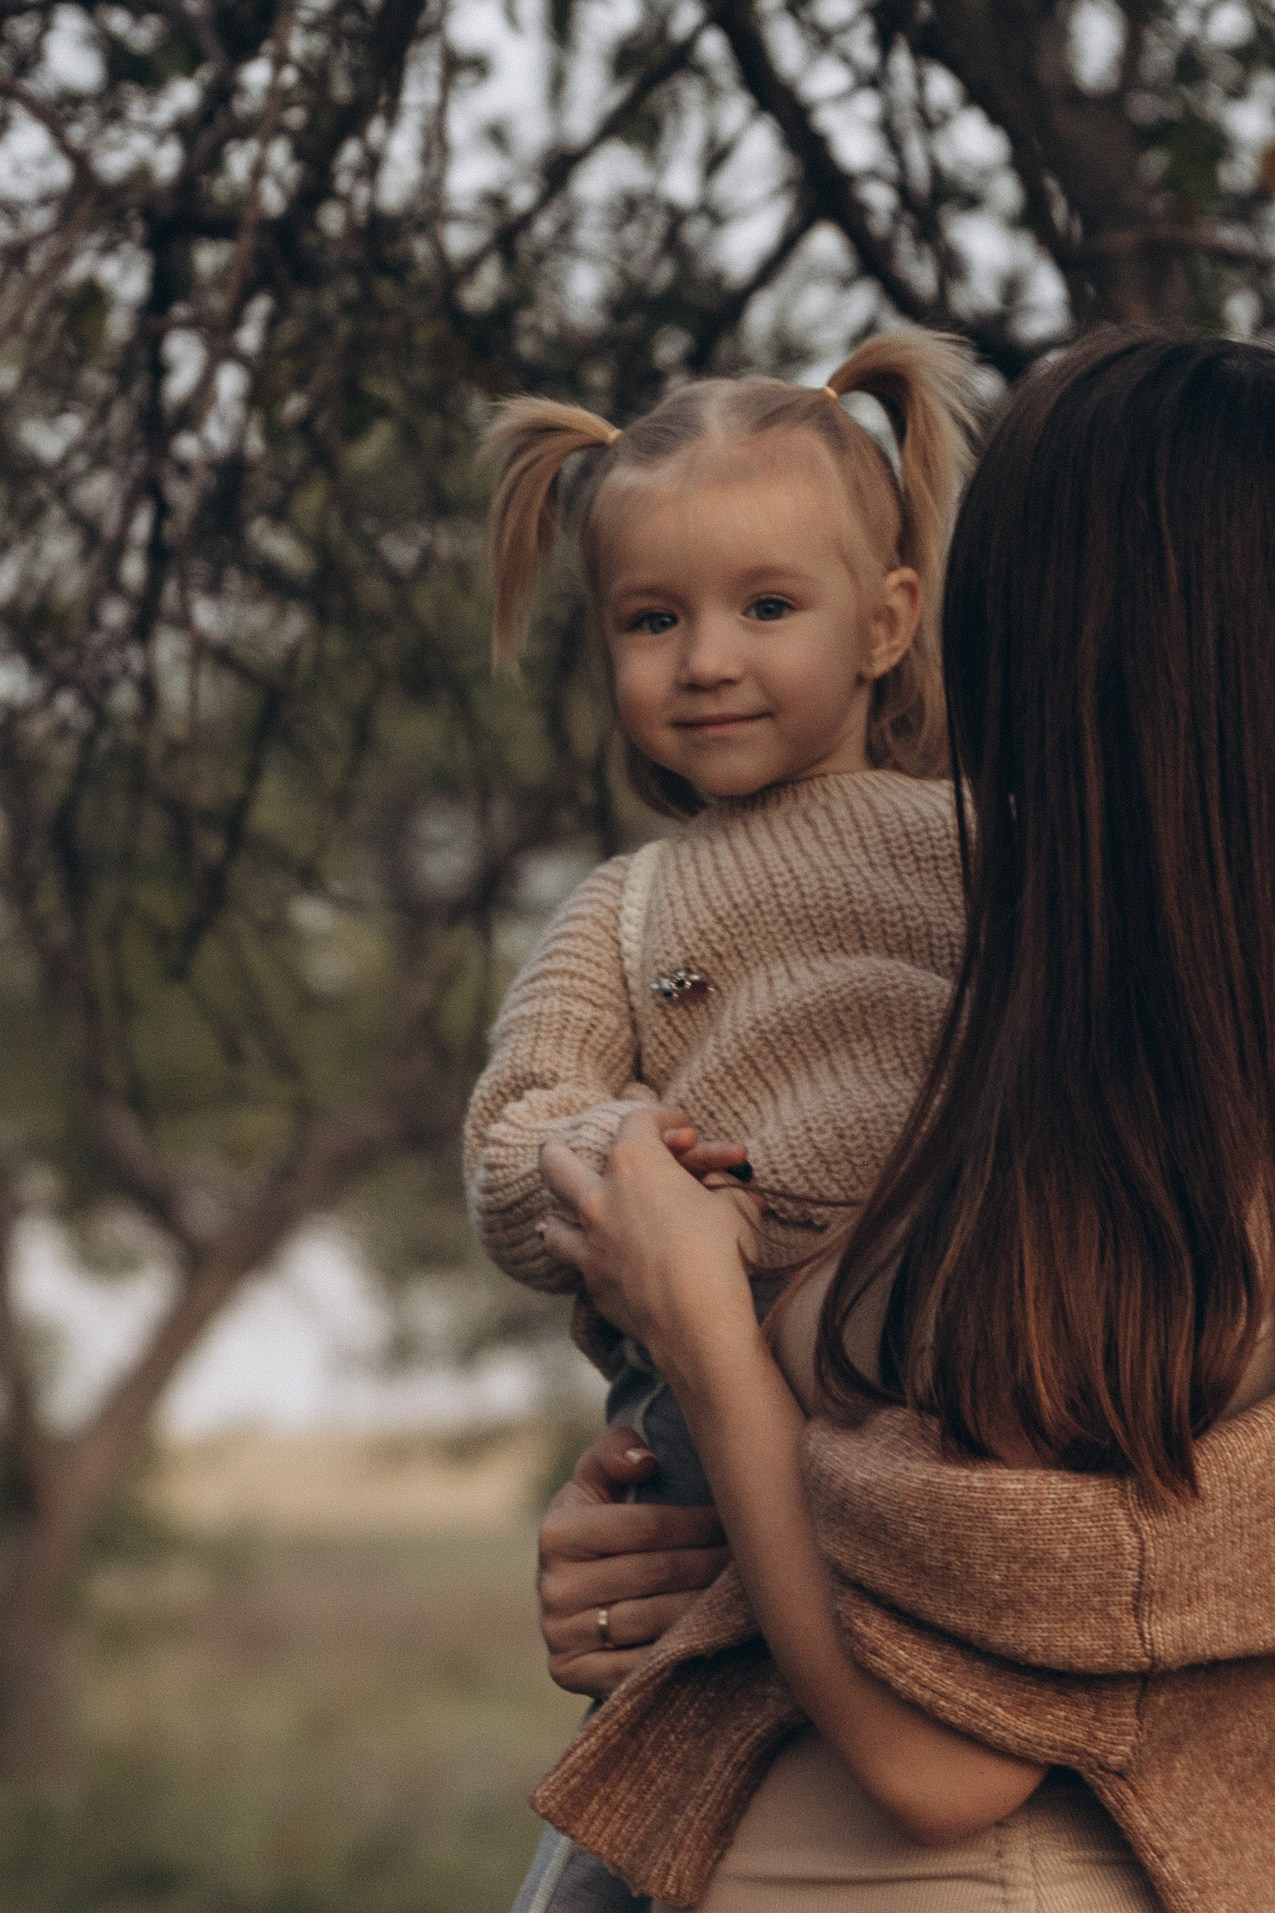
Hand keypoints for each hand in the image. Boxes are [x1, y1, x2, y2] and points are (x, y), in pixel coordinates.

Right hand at [537, 1425, 728, 1697]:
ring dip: (706, 1607)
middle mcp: (553, 1586)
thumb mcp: (595, 1481)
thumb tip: (645, 1461)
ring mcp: (560, 1635)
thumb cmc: (596, 1525)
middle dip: (711, 1563)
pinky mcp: (570, 1674)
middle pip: (657, 1574)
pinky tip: (714, 1635)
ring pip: (654, 1621)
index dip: (698, 1524)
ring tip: (745, 1595)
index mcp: (558, 1532)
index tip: (736, 1521)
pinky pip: (639, 1668)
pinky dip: (679, 1653)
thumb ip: (615, 1452)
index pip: (646, 1527)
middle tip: (755, 1558)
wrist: (566, 1593)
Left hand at [539, 1109, 761, 1369]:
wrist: (699, 1319)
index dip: (663, 1119)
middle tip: (554, 1146)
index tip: (683, 1128)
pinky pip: (578, 1267)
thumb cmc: (720, 1251)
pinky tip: (590, 1266)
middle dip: (555, 1151)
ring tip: (554, 1219)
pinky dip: (584, 1261)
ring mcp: (590, 1243)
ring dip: (557, 1217)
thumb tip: (725, 1187)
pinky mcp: (594, 1284)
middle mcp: (600, 1198)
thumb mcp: (734, 1206)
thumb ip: (723, 1188)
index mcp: (636, 1164)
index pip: (639, 1122)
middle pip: (557, 1163)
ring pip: (554, 1224)